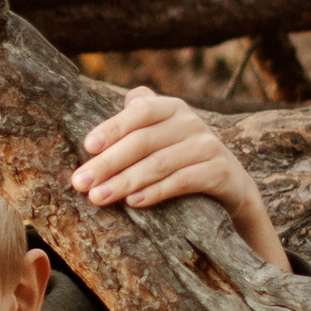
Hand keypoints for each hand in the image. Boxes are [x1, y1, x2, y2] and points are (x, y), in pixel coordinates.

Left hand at [70, 86, 290, 270]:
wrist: (231, 186)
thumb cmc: (181, 159)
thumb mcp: (160, 136)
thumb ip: (133, 125)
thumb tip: (90, 139)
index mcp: (171, 108)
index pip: (139, 111)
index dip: (113, 127)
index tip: (87, 146)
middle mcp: (191, 122)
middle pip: (143, 141)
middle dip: (108, 163)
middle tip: (79, 183)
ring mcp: (208, 146)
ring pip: (160, 163)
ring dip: (125, 181)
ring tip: (99, 197)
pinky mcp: (221, 171)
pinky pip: (183, 181)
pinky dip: (157, 192)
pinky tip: (134, 202)